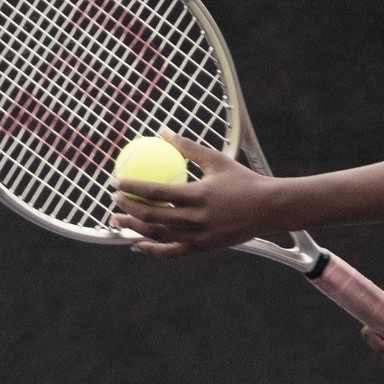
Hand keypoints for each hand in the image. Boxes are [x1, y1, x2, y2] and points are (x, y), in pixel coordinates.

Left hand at [109, 135, 280, 255]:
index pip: (156, 192)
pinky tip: (136, 244)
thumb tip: (162, 131)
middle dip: (128, 209)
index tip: (115, 182)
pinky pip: (172, 252)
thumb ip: (188, 147)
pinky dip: (152, 250)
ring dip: (134, 230)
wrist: (270, 209)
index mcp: (199, 195)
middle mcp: (198, 219)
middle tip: (113, 200)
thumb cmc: (243, 181)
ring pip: (159, 236)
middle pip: (153, 217)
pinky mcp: (204, 248)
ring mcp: (200, 237)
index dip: (132, 188)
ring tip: (117, 221)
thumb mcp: (217, 160)